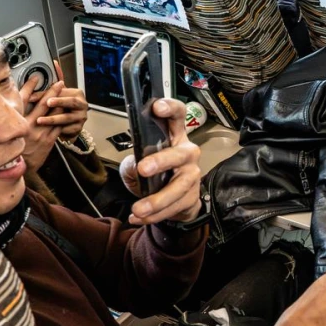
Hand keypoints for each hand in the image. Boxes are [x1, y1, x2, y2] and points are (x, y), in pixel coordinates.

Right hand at [21, 75, 64, 169]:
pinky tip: (67, 111)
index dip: (29, 87)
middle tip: (59, 83)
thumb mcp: (10, 129)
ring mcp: (40, 133)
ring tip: (66, 95)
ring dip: (61, 104)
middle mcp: (28, 126)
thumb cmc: (14, 146)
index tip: (35, 78)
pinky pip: (59, 126)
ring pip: (54, 114)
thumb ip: (15, 115)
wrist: (21, 166)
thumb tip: (19, 100)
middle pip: (43, 104)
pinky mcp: (49, 140)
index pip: (22, 100)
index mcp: (16, 121)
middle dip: (52, 92)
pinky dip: (63, 117)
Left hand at [34, 61, 88, 139]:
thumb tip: (30, 95)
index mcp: (77, 94)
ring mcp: (81, 117)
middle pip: (71, 102)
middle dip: (59, 102)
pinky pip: (68, 129)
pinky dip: (58, 130)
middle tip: (47, 103)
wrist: (68, 123)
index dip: (54, 93)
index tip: (46, 98)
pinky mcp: (79, 128)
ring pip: (67, 118)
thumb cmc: (60, 108)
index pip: (66, 92)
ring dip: (53, 119)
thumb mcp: (54, 98)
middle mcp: (82, 105)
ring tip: (40, 120)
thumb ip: (44, 94)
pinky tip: (47, 131)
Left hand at [119, 99, 201, 224]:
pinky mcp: (192, 197)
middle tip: (143, 169)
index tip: (156, 108)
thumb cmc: (156, 175)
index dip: (170, 108)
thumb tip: (136, 166)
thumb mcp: (137, 164)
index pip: (178, 116)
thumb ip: (133, 163)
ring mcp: (192, 176)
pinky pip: (174, 207)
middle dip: (162, 161)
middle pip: (179, 154)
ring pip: (178, 187)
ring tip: (138, 208)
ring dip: (157, 200)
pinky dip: (154, 215)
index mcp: (174, 137)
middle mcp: (187, 154)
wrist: (174, 202)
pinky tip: (138, 218)